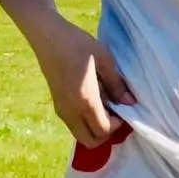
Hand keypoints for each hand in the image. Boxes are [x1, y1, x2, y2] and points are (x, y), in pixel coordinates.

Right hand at [34, 14, 135, 147]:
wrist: (48, 36)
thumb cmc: (77, 44)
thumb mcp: (104, 59)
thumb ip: (117, 84)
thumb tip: (130, 102)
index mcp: (85, 101)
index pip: (103, 130)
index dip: (116, 125)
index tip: (122, 109)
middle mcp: (71, 111)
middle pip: (90, 141)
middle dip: (105, 133)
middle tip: (114, 113)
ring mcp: (61, 109)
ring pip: (80, 135)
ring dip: (94, 128)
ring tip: (103, 105)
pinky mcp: (57, 105)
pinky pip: (73, 124)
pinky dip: (85, 121)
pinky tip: (91, 100)